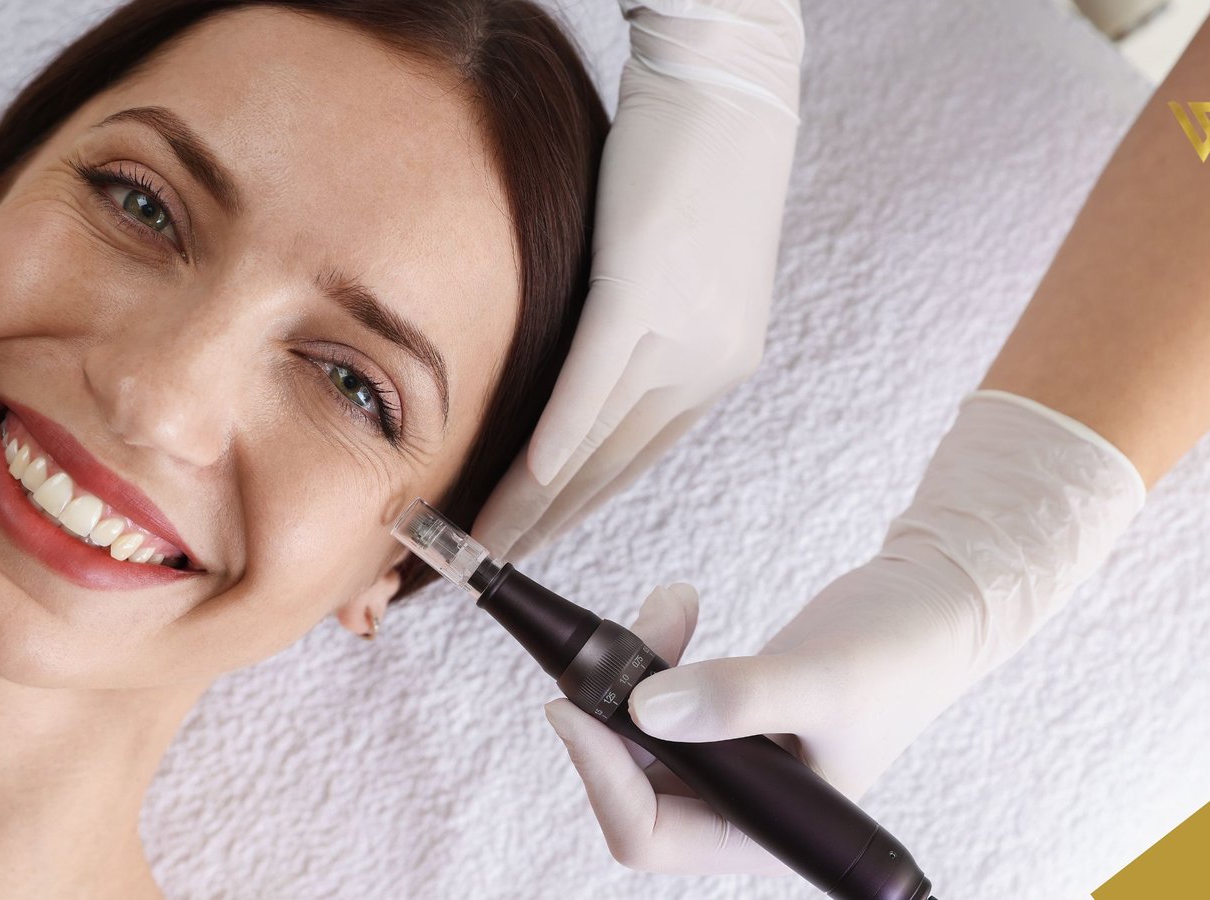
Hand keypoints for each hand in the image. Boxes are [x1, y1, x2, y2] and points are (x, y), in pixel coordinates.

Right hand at [472, 0, 806, 561]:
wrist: (726, 76)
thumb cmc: (691, 156)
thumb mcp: (672, 259)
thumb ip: (638, 321)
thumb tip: (581, 362)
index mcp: (722, 360)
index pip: (636, 455)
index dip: (576, 506)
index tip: (528, 539)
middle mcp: (714, 363)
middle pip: (615, 466)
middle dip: (548, 523)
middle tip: (492, 563)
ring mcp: (686, 334)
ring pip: (598, 443)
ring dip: (535, 502)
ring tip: (483, 542)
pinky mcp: (646, 294)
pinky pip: (588, 390)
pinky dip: (549, 445)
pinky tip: (514, 486)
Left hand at [544, 390, 1146, 874]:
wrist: (932, 605)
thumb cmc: (900, 655)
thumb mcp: (822, 679)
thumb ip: (737, 698)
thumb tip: (643, 709)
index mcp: (764, 833)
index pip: (649, 833)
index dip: (600, 776)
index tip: (570, 706)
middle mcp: (739, 810)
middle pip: (629, 786)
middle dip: (608, 714)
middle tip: (605, 646)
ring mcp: (729, 764)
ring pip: (638, 734)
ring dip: (632, 670)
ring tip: (670, 606)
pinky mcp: (724, 718)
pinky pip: (659, 698)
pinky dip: (656, 652)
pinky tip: (677, 607)